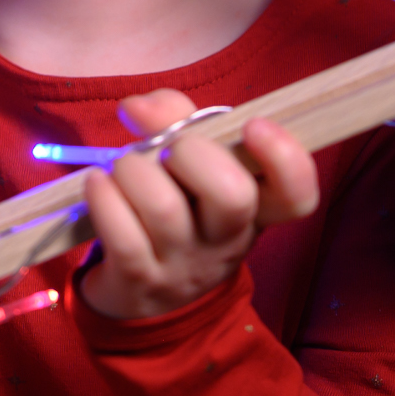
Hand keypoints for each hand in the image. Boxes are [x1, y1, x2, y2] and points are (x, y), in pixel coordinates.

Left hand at [78, 89, 319, 321]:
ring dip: (133, 171)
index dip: (286, 157)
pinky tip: (97, 184)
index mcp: (254, 208)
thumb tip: (141, 107)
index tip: (252, 126)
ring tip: (122, 167)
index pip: (297, 195)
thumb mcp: (188, 163)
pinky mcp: (140, 281)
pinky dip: (104, 199)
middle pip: (233, 196)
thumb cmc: (173, 205)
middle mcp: (228, 241)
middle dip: (191, 152)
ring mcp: (185, 267)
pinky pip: (123, 238)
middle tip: (168, 150)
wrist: (138, 288)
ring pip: (165, 210)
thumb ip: (175, 118)